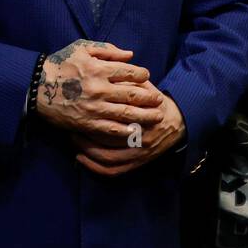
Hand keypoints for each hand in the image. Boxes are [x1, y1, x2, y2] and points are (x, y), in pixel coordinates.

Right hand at [34, 40, 162, 143]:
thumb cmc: (61, 64)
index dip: (141, 74)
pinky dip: (125, 131)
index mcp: (98, 69)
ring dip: (144, 116)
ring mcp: (94, 108)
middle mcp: (99, 89)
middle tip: (159, 100)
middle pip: (132, 94)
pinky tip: (135, 131)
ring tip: (157, 117)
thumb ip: (107, 49)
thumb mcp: (81, 48)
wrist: (36, 87)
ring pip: (126, 113)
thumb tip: (130, 54)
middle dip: (149, 97)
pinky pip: (110, 129)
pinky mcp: (87, 122)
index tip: (146, 76)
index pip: (128, 72)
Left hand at [72, 91, 186, 176]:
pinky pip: (112, 170)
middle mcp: (140, 135)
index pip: (112, 116)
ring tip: (73, 141)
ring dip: (86, 150)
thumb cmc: (155, 101)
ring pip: (106, 156)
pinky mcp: (137, 163)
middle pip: (106, 137)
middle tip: (70, 125)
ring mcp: (138, 152)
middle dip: (85, 132)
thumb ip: (127, 82)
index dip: (93, 113)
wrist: (177, 122)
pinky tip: (81, 159)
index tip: (77, 107)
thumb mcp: (144, 87)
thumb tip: (105, 76)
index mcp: (141, 114)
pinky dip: (95, 167)